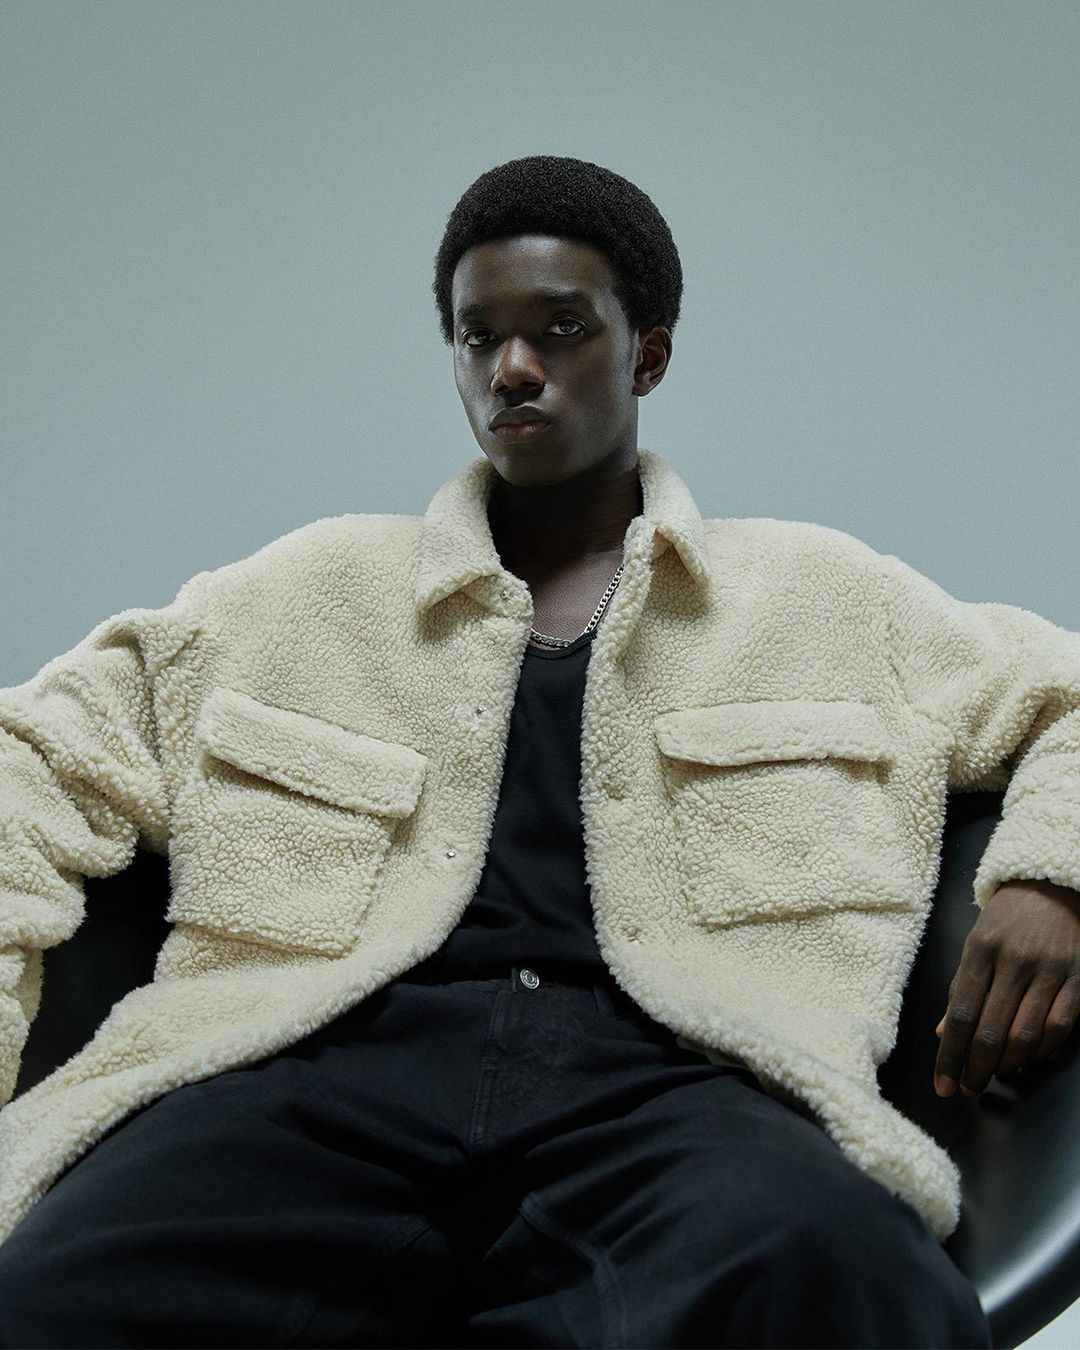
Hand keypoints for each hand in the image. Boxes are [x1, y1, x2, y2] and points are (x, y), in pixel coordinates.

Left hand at [934, 879, 1079, 1097]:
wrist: (1051, 886)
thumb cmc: (1006, 919)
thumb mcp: (975, 943)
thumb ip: (960, 988)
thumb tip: (941, 1034)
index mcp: (980, 950)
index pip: (959, 1014)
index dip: (949, 1055)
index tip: (943, 1084)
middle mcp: (1014, 960)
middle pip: (991, 1030)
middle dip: (975, 1068)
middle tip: (968, 1089)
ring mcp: (1049, 970)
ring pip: (1025, 1034)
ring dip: (1007, 1065)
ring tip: (993, 1076)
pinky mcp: (1078, 979)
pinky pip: (1058, 1027)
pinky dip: (1041, 1051)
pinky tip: (1027, 1060)